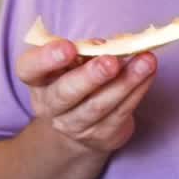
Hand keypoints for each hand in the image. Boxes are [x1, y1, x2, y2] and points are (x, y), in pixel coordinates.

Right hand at [15, 40, 157, 155]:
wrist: (79, 130)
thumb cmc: (76, 81)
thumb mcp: (72, 63)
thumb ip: (86, 51)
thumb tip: (109, 44)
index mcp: (38, 80)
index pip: (29, 69)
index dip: (46, 58)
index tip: (68, 47)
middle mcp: (51, 105)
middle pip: (66, 93)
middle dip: (90, 76)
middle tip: (110, 62)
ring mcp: (75, 124)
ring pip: (99, 104)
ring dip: (125, 82)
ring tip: (146, 62)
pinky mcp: (103, 135)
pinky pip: (121, 111)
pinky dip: (138, 90)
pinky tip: (149, 74)